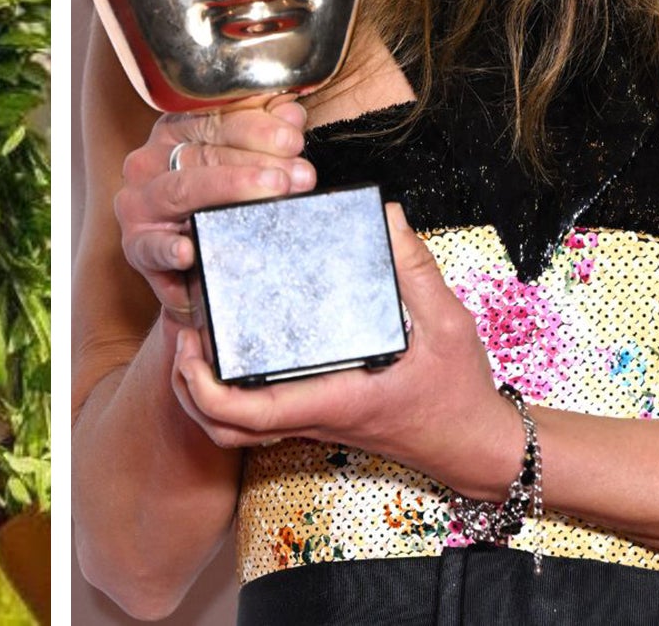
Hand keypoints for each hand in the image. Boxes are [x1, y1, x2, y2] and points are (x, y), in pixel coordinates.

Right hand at [114, 98, 313, 325]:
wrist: (190, 266)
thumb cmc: (215, 205)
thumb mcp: (239, 162)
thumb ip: (265, 133)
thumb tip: (290, 114)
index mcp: (173, 133)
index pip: (214, 120)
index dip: (257, 127)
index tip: (293, 139)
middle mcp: (150, 162)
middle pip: (204, 154)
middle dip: (257, 163)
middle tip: (299, 175)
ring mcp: (140, 203)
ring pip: (183, 189)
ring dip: (230, 188)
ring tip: (272, 192)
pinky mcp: (137, 245)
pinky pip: (151, 246)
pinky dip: (169, 249)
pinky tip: (188, 250)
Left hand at [170, 203, 523, 499]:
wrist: (475, 444)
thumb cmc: (459, 390)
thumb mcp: (447, 321)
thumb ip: (414, 266)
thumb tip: (384, 216)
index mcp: (332, 397)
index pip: (249, 413)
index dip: (206, 387)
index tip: (190, 345)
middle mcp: (313, 413)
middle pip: (224, 426)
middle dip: (189, 386)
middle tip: (183, 332)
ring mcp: (312, 418)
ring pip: (236, 429)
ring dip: (203, 394)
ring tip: (196, 338)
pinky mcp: (318, 413)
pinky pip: (258, 418)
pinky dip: (229, 396)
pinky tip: (232, 349)